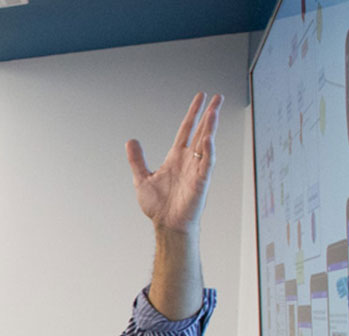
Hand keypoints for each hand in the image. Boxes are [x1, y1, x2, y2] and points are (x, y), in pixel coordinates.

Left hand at [126, 92, 223, 234]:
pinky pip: (206, 164)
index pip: (187, 129)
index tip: (201, 97)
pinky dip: (208, 151)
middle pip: (201, 131)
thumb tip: (131, 141)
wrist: (166, 224)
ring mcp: (196, 169)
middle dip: (209, 114)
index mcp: (176, 157)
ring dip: (210, 128)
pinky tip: (208, 139)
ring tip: (214, 111)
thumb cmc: (159, 206)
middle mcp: (188, 160)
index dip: (193, 113)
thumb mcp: (141, 178)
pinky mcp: (200, 181)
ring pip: (206, 143)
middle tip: (217, 97)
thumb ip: (136, 159)